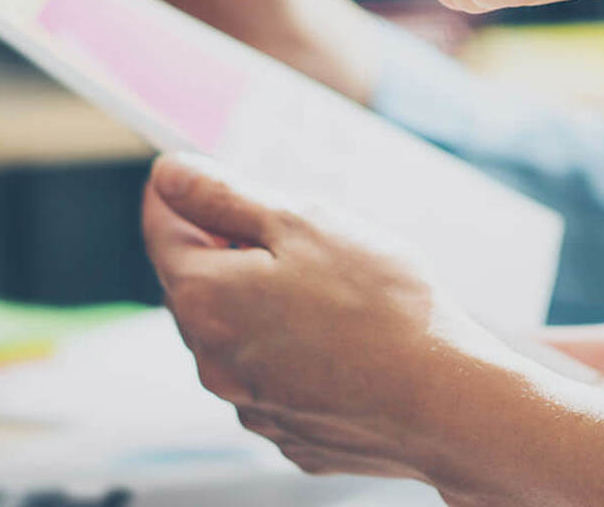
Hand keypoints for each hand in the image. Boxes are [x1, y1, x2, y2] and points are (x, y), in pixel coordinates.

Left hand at [142, 153, 518, 485]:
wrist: (441, 395)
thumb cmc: (377, 300)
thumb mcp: (302, 221)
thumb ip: (224, 198)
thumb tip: (168, 175)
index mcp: (205, 300)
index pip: (162, 232)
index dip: (178, 194)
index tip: (195, 172)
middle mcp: (212, 360)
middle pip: (199, 283)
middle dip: (231, 247)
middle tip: (292, 223)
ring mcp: (250, 403)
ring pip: (238, 329)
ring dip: (263, 297)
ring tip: (332, 279)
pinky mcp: (290, 429)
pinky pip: (274, 372)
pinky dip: (293, 344)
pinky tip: (344, 331)